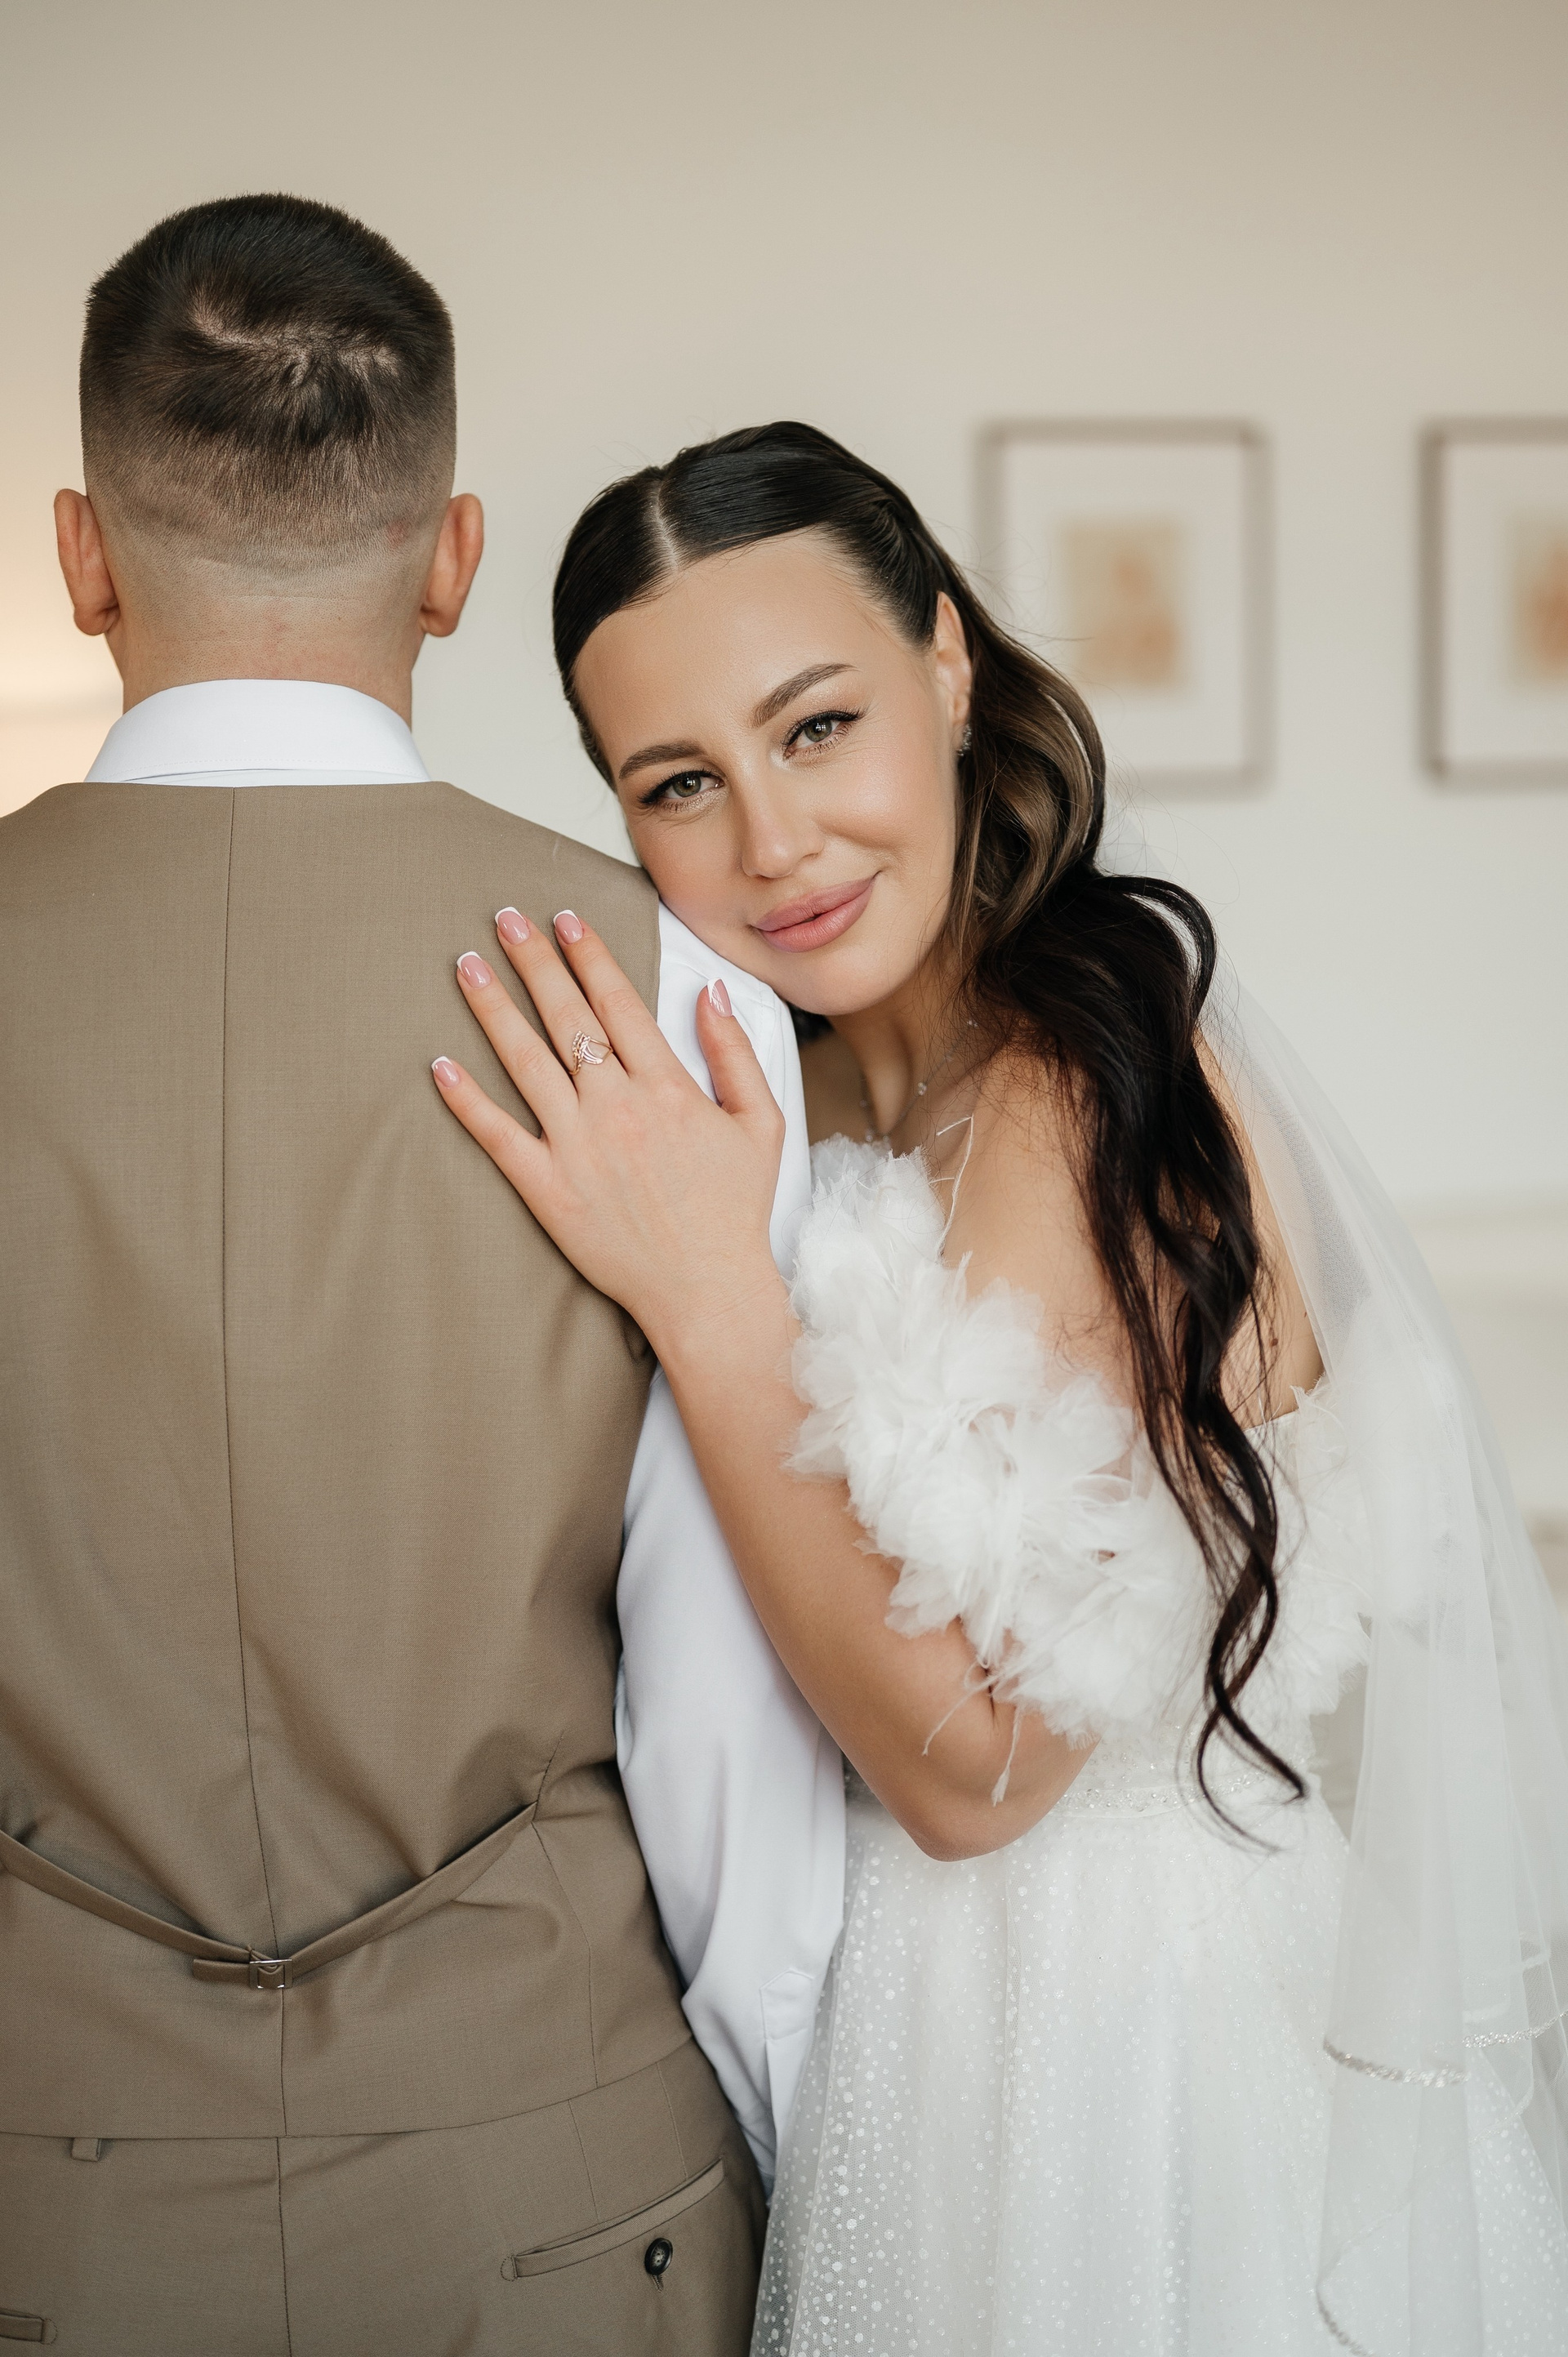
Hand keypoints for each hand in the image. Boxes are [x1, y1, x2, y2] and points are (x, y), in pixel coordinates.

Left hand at [432, 908, 785, 1354]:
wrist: (708, 1290)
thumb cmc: (735, 1211)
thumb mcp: (760, 1124)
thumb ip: (735, 1052)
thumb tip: (710, 992)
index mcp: (667, 1087)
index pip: (618, 1002)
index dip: (588, 954)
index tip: (564, 919)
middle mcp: (617, 1107)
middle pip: (566, 1017)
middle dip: (533, 961)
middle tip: (504, 919)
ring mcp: (578, 1147)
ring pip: (526, 1061)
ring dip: (493, 1008)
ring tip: (467, 965)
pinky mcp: (548, 1190)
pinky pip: (498, 1136)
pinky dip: (467, 1101)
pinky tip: (440, 1065)